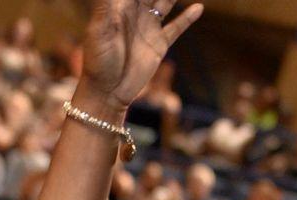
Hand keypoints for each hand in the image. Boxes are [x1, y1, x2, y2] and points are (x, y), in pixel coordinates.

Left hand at [77, 0, 203, 115]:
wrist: (107, 93)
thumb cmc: (98, 62)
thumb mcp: (99, 32)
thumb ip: (105, 6)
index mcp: (120, 7)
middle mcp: (136, 13)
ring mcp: (148, 28)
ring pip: (167, 1)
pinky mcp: (159, 44)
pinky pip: (176, 27)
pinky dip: (187, 18)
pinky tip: (198, 7)